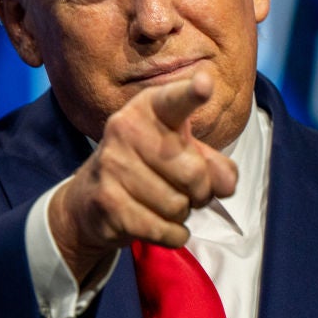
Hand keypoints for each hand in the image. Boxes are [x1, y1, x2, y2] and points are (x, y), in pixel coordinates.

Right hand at [48, 72, 237, 282]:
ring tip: (167, 203)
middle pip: (194, 173)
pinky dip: (174, 234)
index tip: (205, 84)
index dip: (192, 93)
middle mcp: (126, 128)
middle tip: (189, 191)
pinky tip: (164, 225)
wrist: (91, 199)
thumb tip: (226, 184)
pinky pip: (163, 229)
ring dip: (183, 214)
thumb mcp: (185, 154)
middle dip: (201, 192)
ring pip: (179, 206)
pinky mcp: (107, 202)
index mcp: (150, 107)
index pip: (175, 100)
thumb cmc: (150, 166)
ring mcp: (112, 165)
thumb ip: (214, 165)